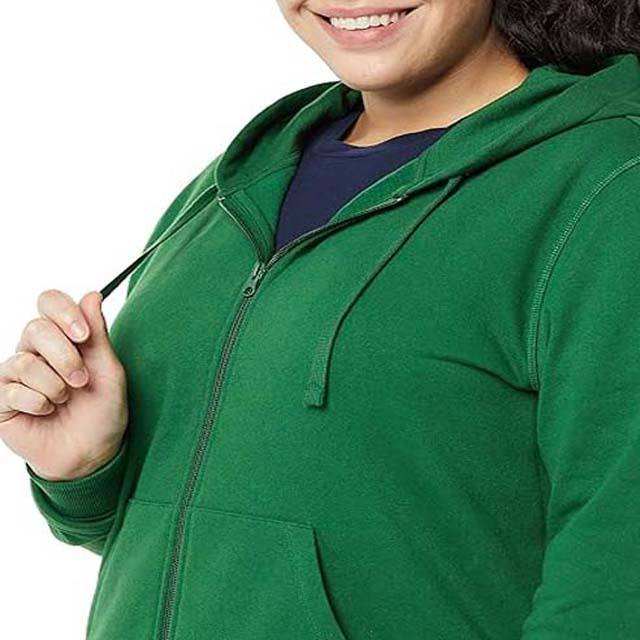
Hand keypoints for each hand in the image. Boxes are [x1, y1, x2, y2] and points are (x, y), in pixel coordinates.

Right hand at [0, 290, 127, 480]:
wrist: (93, 452)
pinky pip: (13, 390)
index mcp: (62, 337)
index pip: (49, 302)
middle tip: (81, 380)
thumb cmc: (102, 410)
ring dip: (55, 385)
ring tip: (66, 399)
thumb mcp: (109, 370)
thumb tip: (91, 295)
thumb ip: (97, 334)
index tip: (84, 335)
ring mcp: (16, 375)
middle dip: (65, 357)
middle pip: (36, 328)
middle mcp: (35, 351)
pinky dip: (39, 403)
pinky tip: (48, 411)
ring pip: (25, 362)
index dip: (64, 312)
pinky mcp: (2, 400)